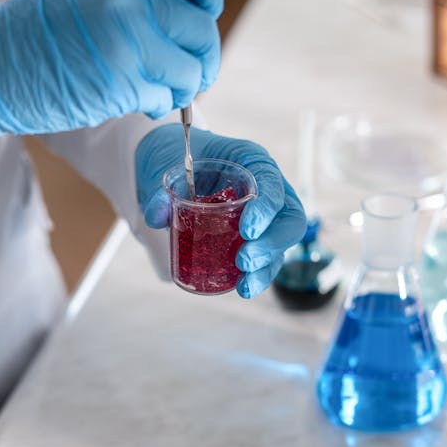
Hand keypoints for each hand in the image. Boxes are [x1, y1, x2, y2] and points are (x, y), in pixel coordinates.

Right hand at [0, 0, 223, 160]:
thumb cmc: (36, 34)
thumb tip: (178, 16)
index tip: (201, 16)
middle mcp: (131, 3)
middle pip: (202, 30)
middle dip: (202, 58)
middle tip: (189, 73)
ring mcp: (128, 44)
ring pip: (192, 71)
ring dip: (184, 88)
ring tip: (161, 91)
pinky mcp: (121, 84)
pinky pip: (165, 98)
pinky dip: (160, 105)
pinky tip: (142, 103)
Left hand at [135, 125, 306, 297]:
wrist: (173, 166)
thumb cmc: (179, 157)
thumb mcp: (167, 165)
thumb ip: (162, 190)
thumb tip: (158, 216)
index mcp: (252, 162)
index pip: (272, 183)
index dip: (266, 208)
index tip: (246, 230)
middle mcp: (266, 189)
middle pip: (289, 220)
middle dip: (271, 245)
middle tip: (244, 261)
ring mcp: (263, 217)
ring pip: (279, 245)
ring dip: (265, 268)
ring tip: (244, 286)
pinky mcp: (252, 239)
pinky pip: (263, 259)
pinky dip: (255, 276)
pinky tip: (241, 288)